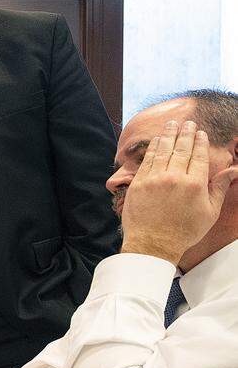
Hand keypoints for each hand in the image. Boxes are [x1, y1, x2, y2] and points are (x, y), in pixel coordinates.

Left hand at [121, 120, 237, 263]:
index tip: (200, 133)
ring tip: (172, 124)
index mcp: (195, 184)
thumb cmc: (184, 231)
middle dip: (186, 133)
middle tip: (188, 123)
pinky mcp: (139, 184)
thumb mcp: (209, 211)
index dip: (200, 142)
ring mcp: (155, 180)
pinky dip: (153, 148)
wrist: (153, 244)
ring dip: (168, 135)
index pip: (199, 156)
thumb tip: (234, 169)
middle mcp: (175, 178)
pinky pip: (147, 161)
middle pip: (182, 149)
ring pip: (163, 151)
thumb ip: (219, 187)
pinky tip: (156, 140)